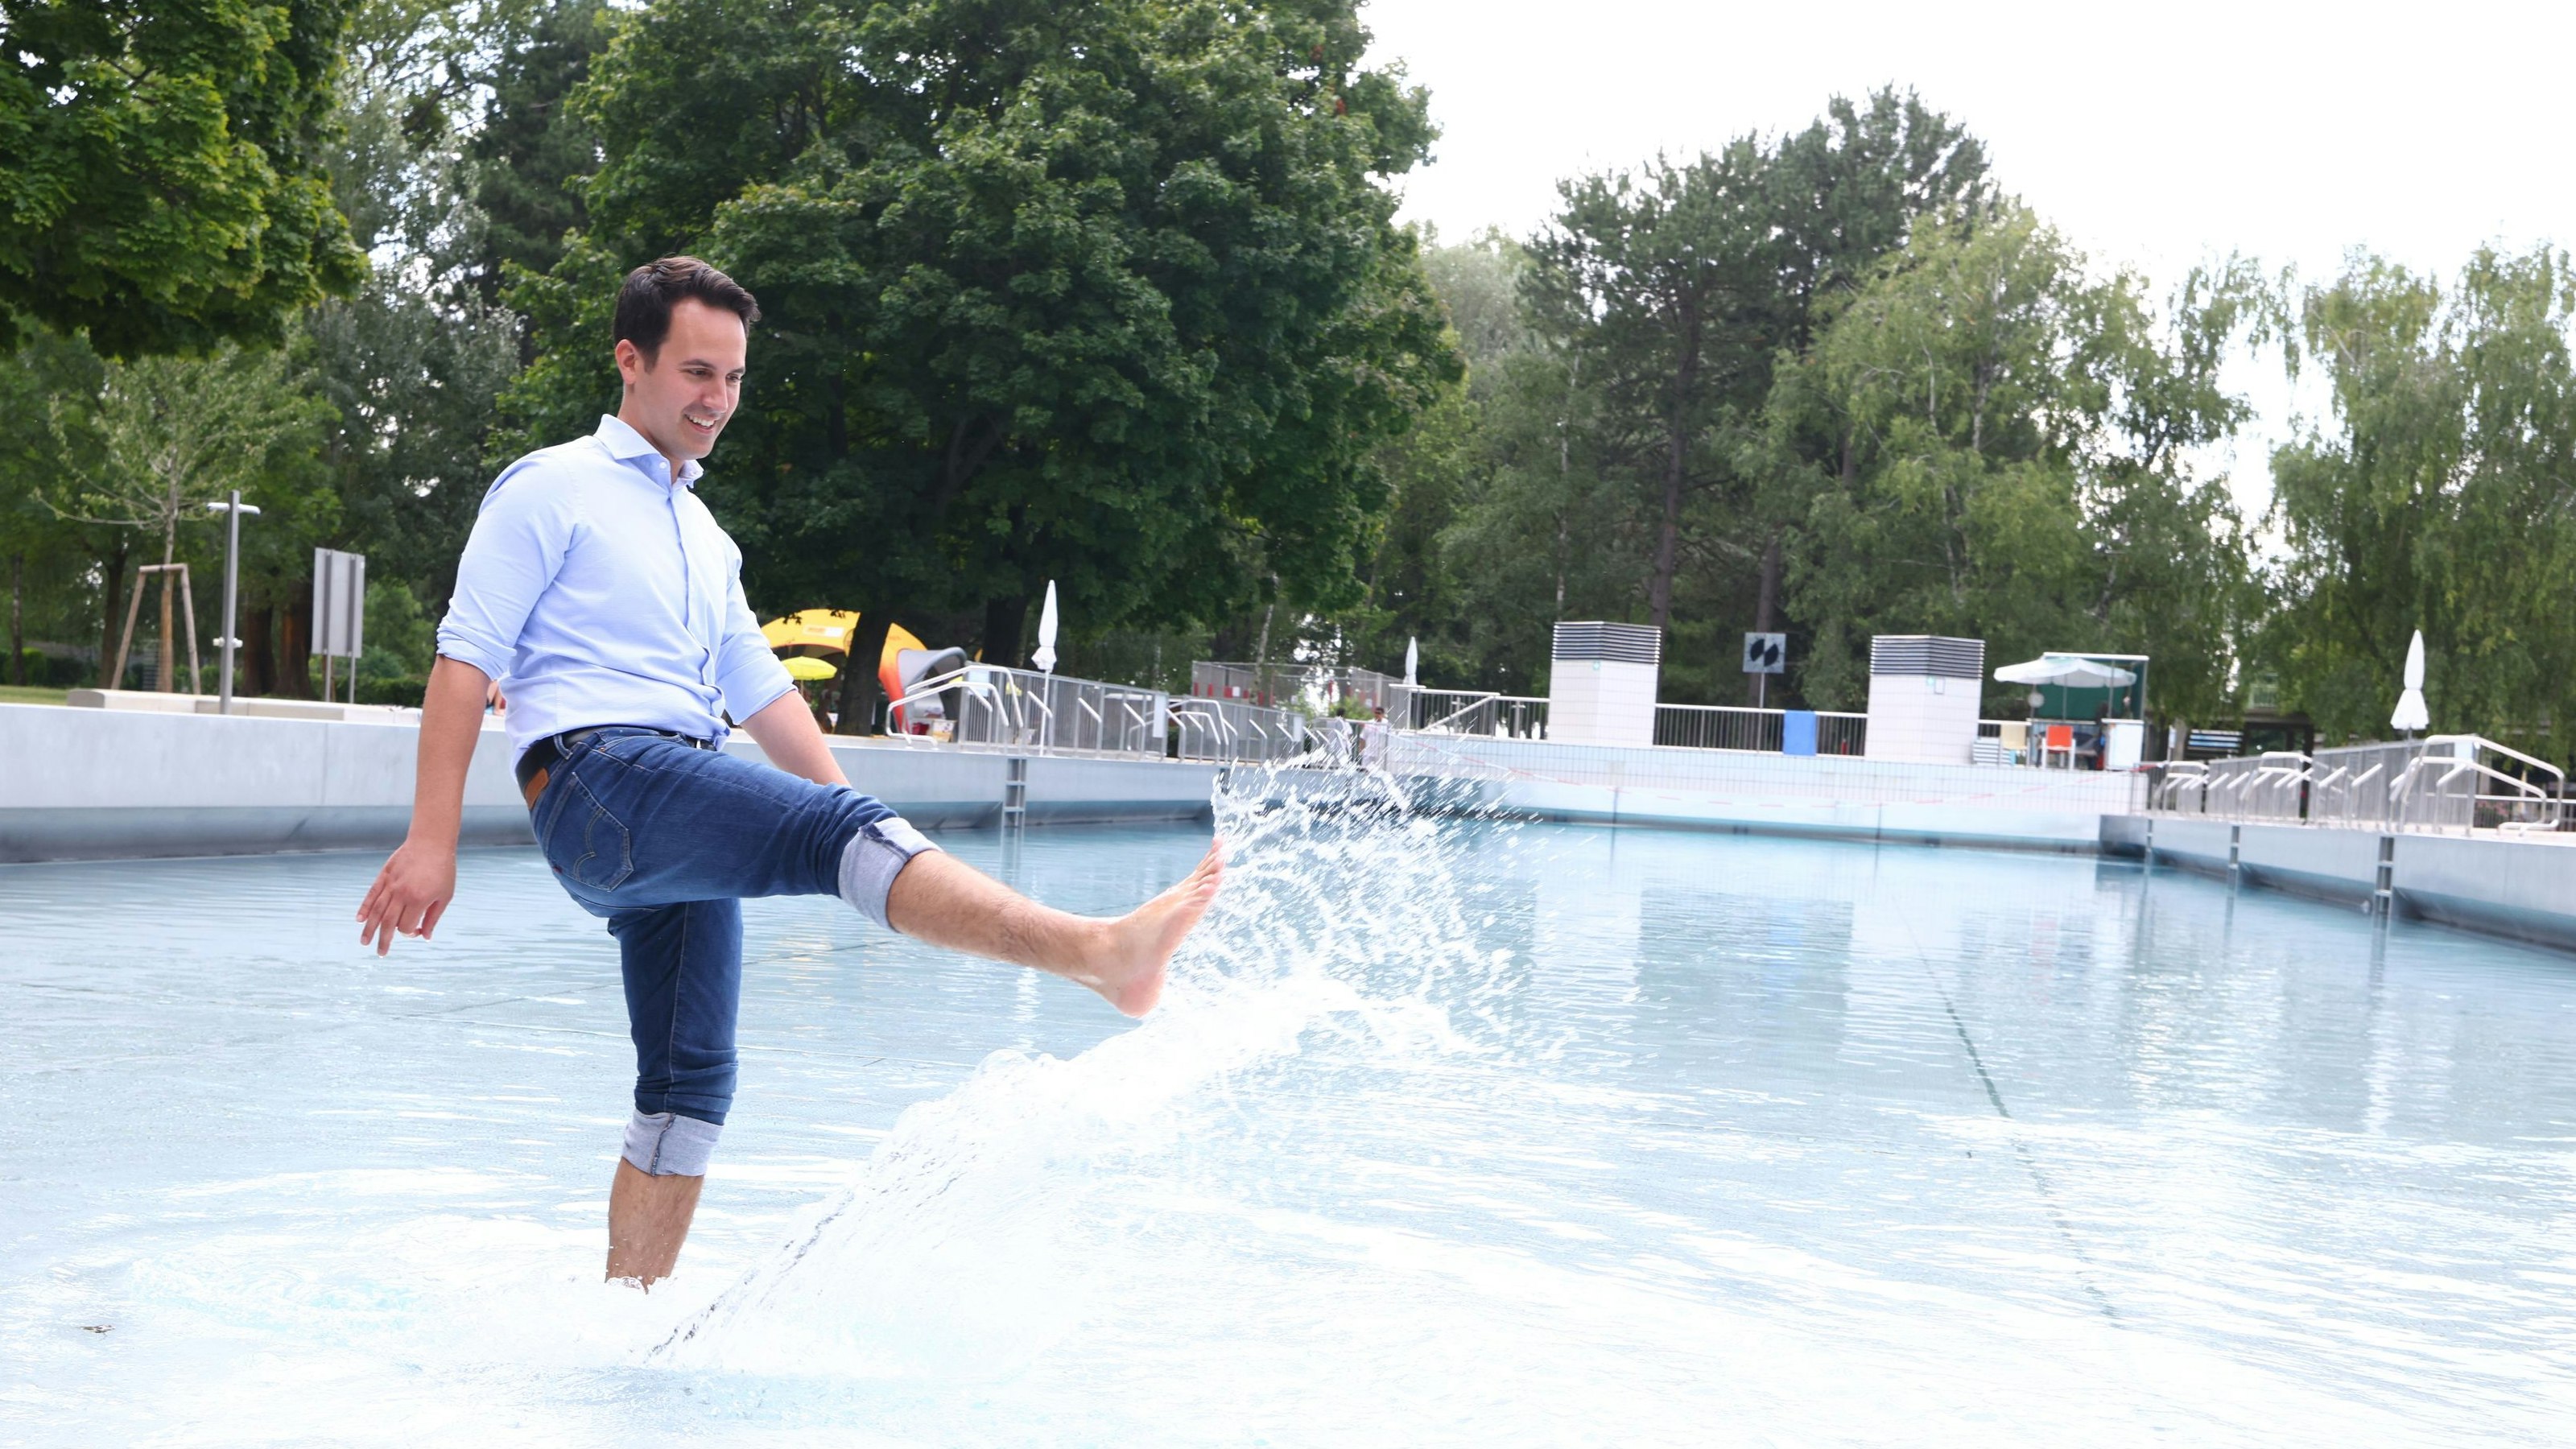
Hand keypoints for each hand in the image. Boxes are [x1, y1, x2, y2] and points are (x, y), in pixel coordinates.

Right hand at [356, 837, 457, 955]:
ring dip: (369, 929)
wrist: (432, 842)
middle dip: (384, 940)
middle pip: (388, 922)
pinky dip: (364, 908)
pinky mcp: (384, 875)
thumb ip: (433, 917)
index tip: (417, 931)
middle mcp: (401, 894)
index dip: (410, 933)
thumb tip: (425, 937)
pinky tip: (359, 920)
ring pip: (376, 911)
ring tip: (364, 942)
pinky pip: (371, 895)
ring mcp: (390, 884)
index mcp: (418, 900)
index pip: (406, 926)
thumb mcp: (445, 896)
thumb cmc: (443, 870)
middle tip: (381, 954)